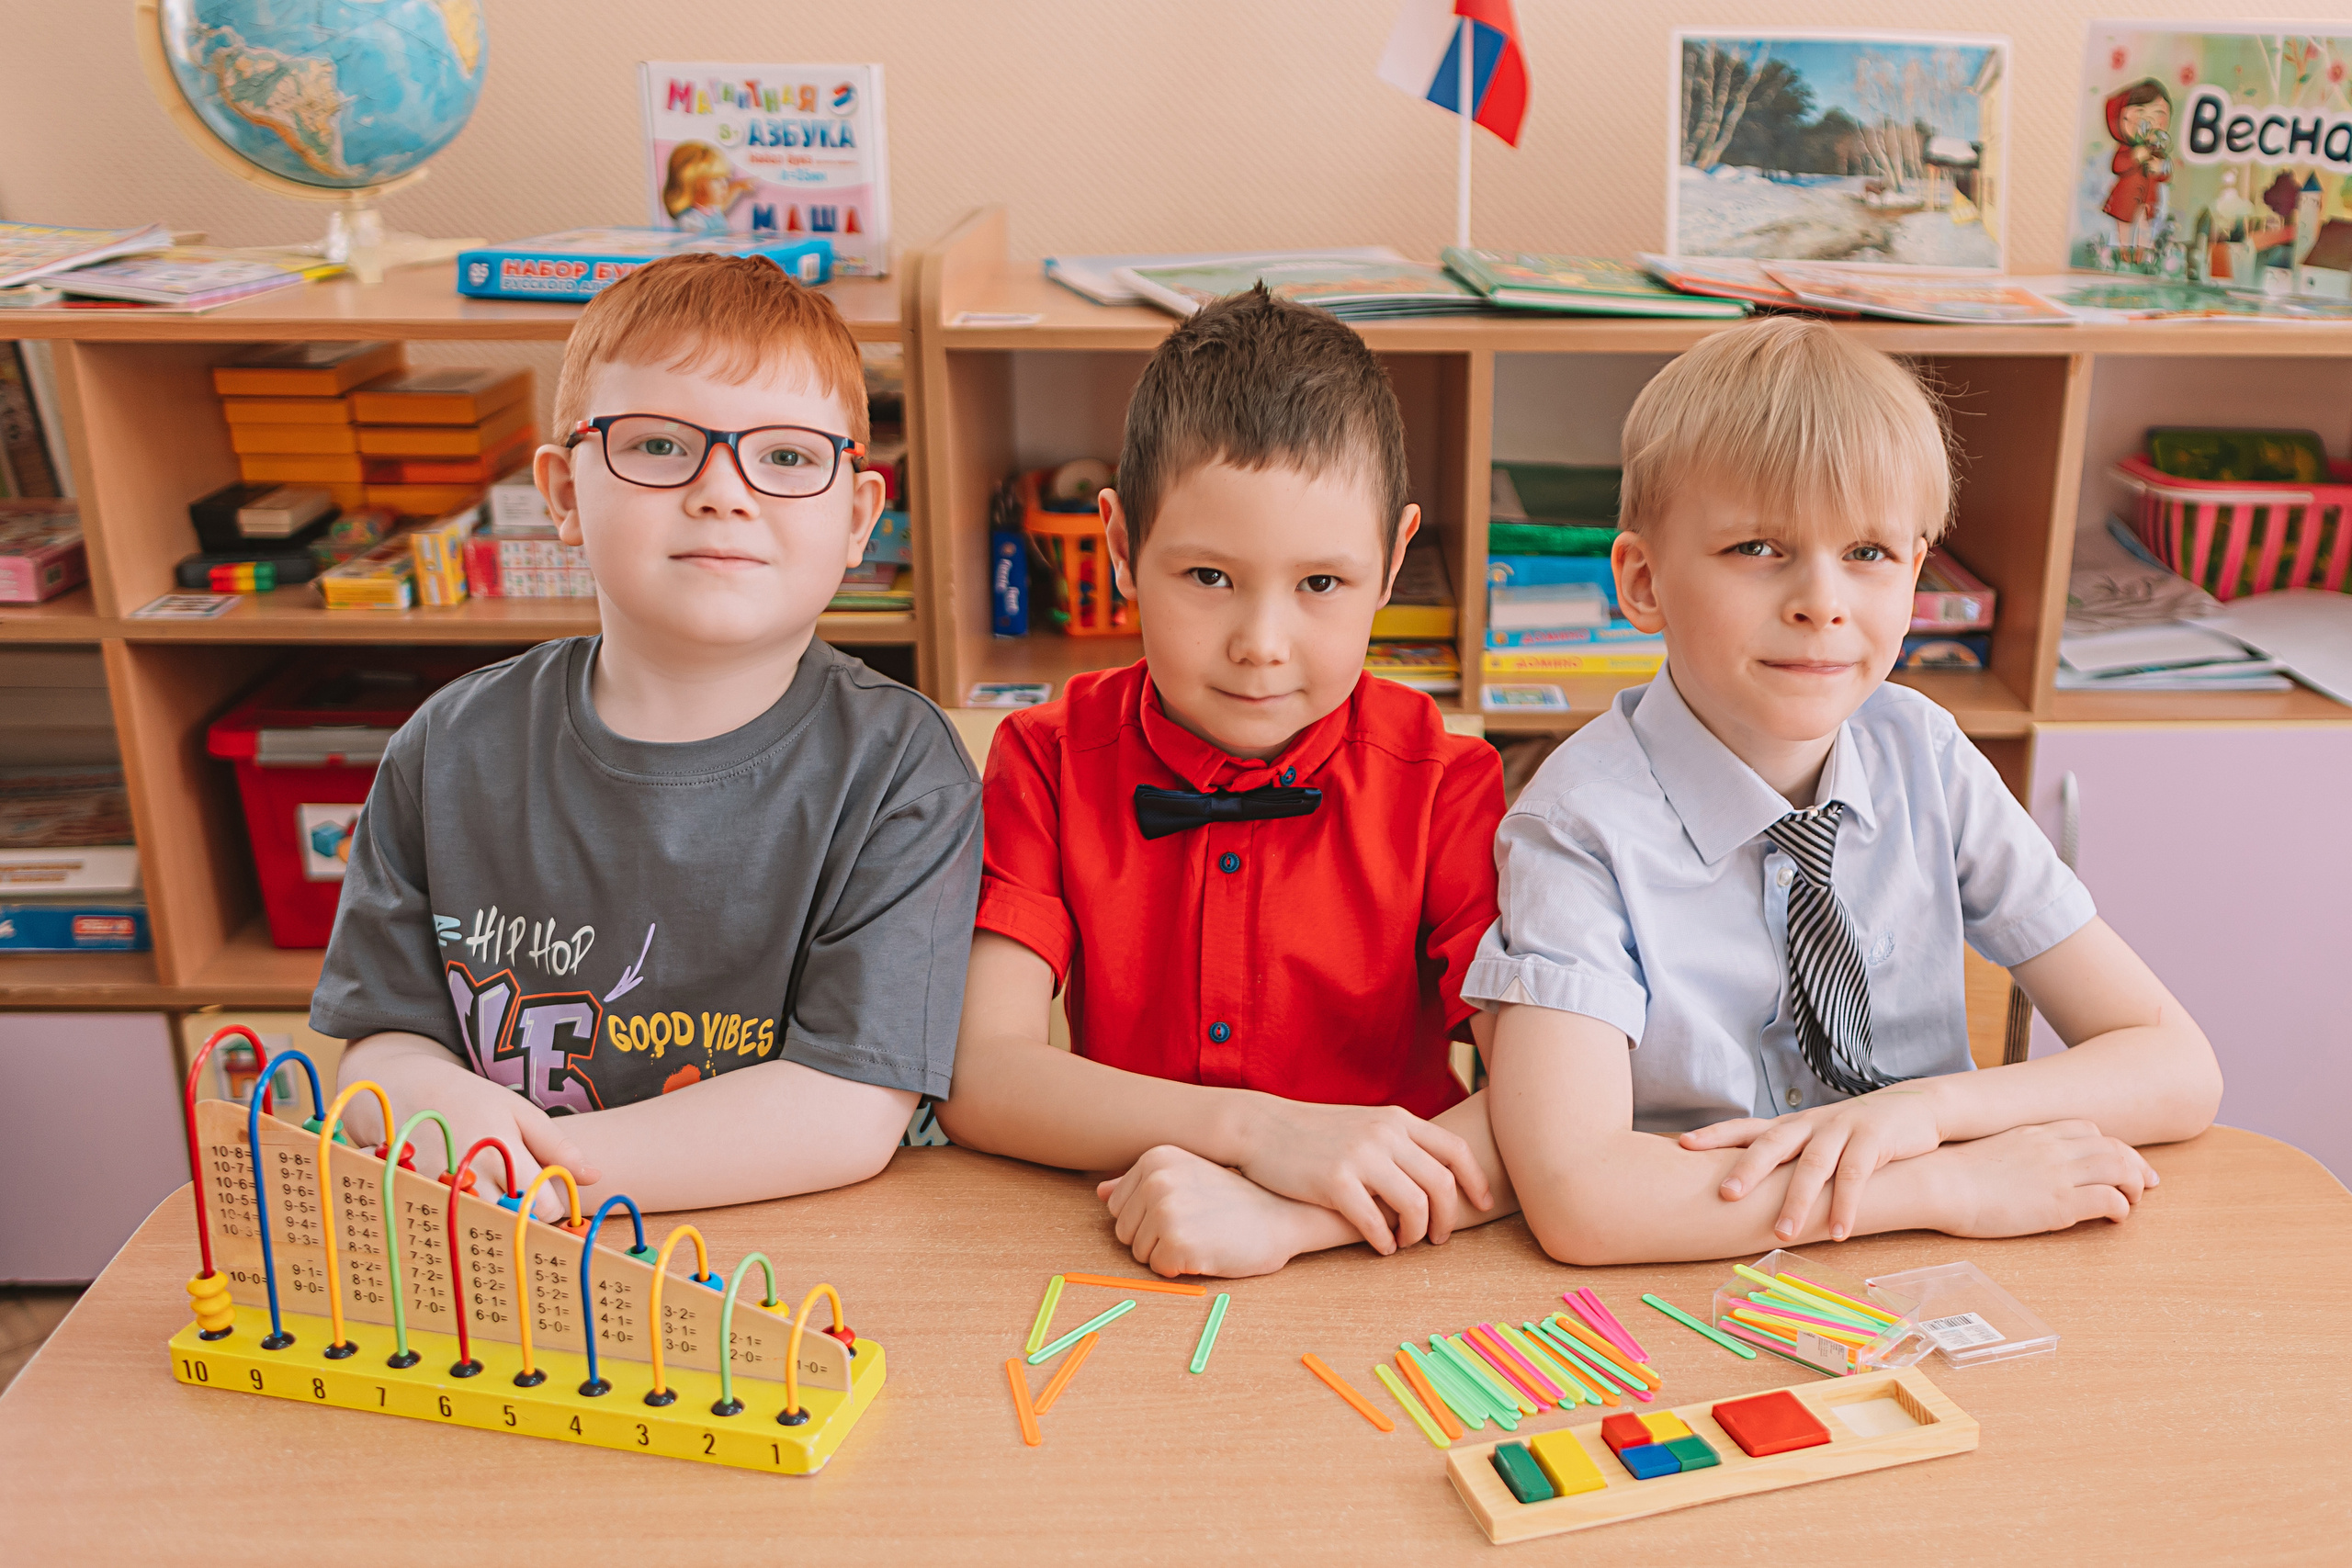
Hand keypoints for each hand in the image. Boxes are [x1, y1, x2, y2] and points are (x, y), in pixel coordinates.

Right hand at [336, 1036, 598, 1214]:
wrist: (399, 1089)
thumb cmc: (468, 1098)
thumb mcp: (518, 1111)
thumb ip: (557, 1146)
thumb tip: (594, 1177)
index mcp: (502, 1152)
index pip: (542, 1209)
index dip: (549, 1208)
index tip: (543, 1197)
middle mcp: (469, 1176)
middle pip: (511, 1226)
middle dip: (521, 1220)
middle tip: (515, 1199)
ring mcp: (437, 1192)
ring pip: (479, 1231)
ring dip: (490, 1224)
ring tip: (487, 1198)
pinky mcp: (413, 1201)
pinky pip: (446, 1227)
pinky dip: (458, 1222)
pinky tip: (459, 1202)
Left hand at [1096, 1146, 1340, 1278]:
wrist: (1282, 1217)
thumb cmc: (1236, 1200)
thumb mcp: (1188, 1177)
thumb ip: (1142, 1183)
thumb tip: (1100, 1192)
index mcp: (1156, 1159)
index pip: (1118, 1206)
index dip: (1147, 1219)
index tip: (1184, 1211)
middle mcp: (1156, 1180)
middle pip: (1124, 1231)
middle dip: (1154, 1239)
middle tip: (1196, 1227)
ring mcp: (1165, 1211)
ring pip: (1138, 1253)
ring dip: (1167, 1255)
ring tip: (1202, 1237)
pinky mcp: (1176, 1242)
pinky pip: (1158, 1270)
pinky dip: (1180, 1270)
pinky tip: (1206, 1252)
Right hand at [1232, 1097, 1491, 1253]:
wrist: (1262, 1126)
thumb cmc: (1317, 1132)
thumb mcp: (1366, 1124)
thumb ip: (1401, 1142)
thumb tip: (1438, 1176)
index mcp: (1398, 1120)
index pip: (1455, 1150)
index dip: (1476, 1181)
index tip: (1483, 1205)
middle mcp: (1384, 1134)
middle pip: (1442, 1183)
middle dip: (1448, 1218)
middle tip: (1439, 1239)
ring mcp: (1359, 1156)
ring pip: (1415, 1205)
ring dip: (1417, 1233)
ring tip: (1406, 1243)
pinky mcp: (1333, 1181)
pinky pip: (1374, 1221)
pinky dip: (1385, 1241)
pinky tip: (1380, 1247)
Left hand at [1682, 1087, 1946, 1242]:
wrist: (1914, 1108)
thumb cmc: (1855, 1133)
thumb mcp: (1817, 1140)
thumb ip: (1789, 1158)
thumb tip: (1746, 1188)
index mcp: (1792, 1125)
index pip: (1747, 1127)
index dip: (1715, 1135)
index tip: (1682, 1144)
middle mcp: (1811, 1124)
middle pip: (1773, 1143)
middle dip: (1748, 1168)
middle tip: (1726, 1195)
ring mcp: (1842, 1129)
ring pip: (1814, 1165)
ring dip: (1797, 1201)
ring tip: (1782, 1234)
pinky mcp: (1874, 1140)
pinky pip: (1856, 1175)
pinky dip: (1846, 1205)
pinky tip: (1837, 1232)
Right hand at [1934, 1121, 2157, 1238]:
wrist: (1937, 1184)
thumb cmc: (1949, 1173)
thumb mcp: (1986, 1152)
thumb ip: (2010, 1154)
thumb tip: (2013, 1167)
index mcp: (2033, 1133)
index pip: (2086, 1130)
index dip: (2110, 1145)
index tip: (2120, 1160)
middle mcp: (2052, 1147)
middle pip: (2111, 1147)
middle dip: (2135, 1164)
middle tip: (2147, 1183)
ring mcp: (2058, 1173)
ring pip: (2118, 1168)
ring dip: (2133, 1185)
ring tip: (2134, 1200)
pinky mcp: (2060, 1202)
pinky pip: (2108, 1199)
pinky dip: (2121, 1207)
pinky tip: (2115, 1218)